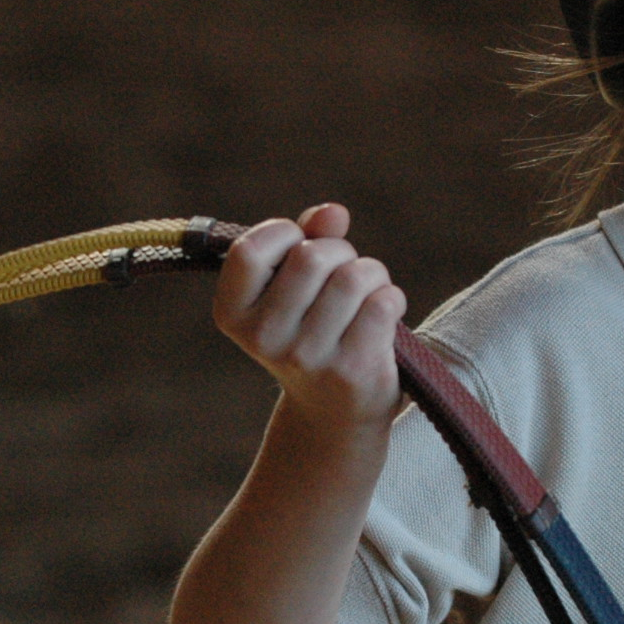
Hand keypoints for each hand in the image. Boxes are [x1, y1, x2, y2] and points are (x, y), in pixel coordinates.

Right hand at [213, 203, 405, 431]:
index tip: (299, 248)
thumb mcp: (293, 286)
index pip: (249, 250)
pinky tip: (383, 317)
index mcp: (233, 314)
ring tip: (366, 295)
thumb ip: (308, 239)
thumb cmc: (311, 330)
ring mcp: (307, 357)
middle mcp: (264, 338)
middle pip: (311, 257)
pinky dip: (391, 299)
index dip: (284, 235)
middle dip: (339, 252)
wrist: (332, 411)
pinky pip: (382, 303)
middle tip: (343, 273)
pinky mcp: (351, 369)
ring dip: (370, 274)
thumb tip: (333, 212)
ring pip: (353, 277)